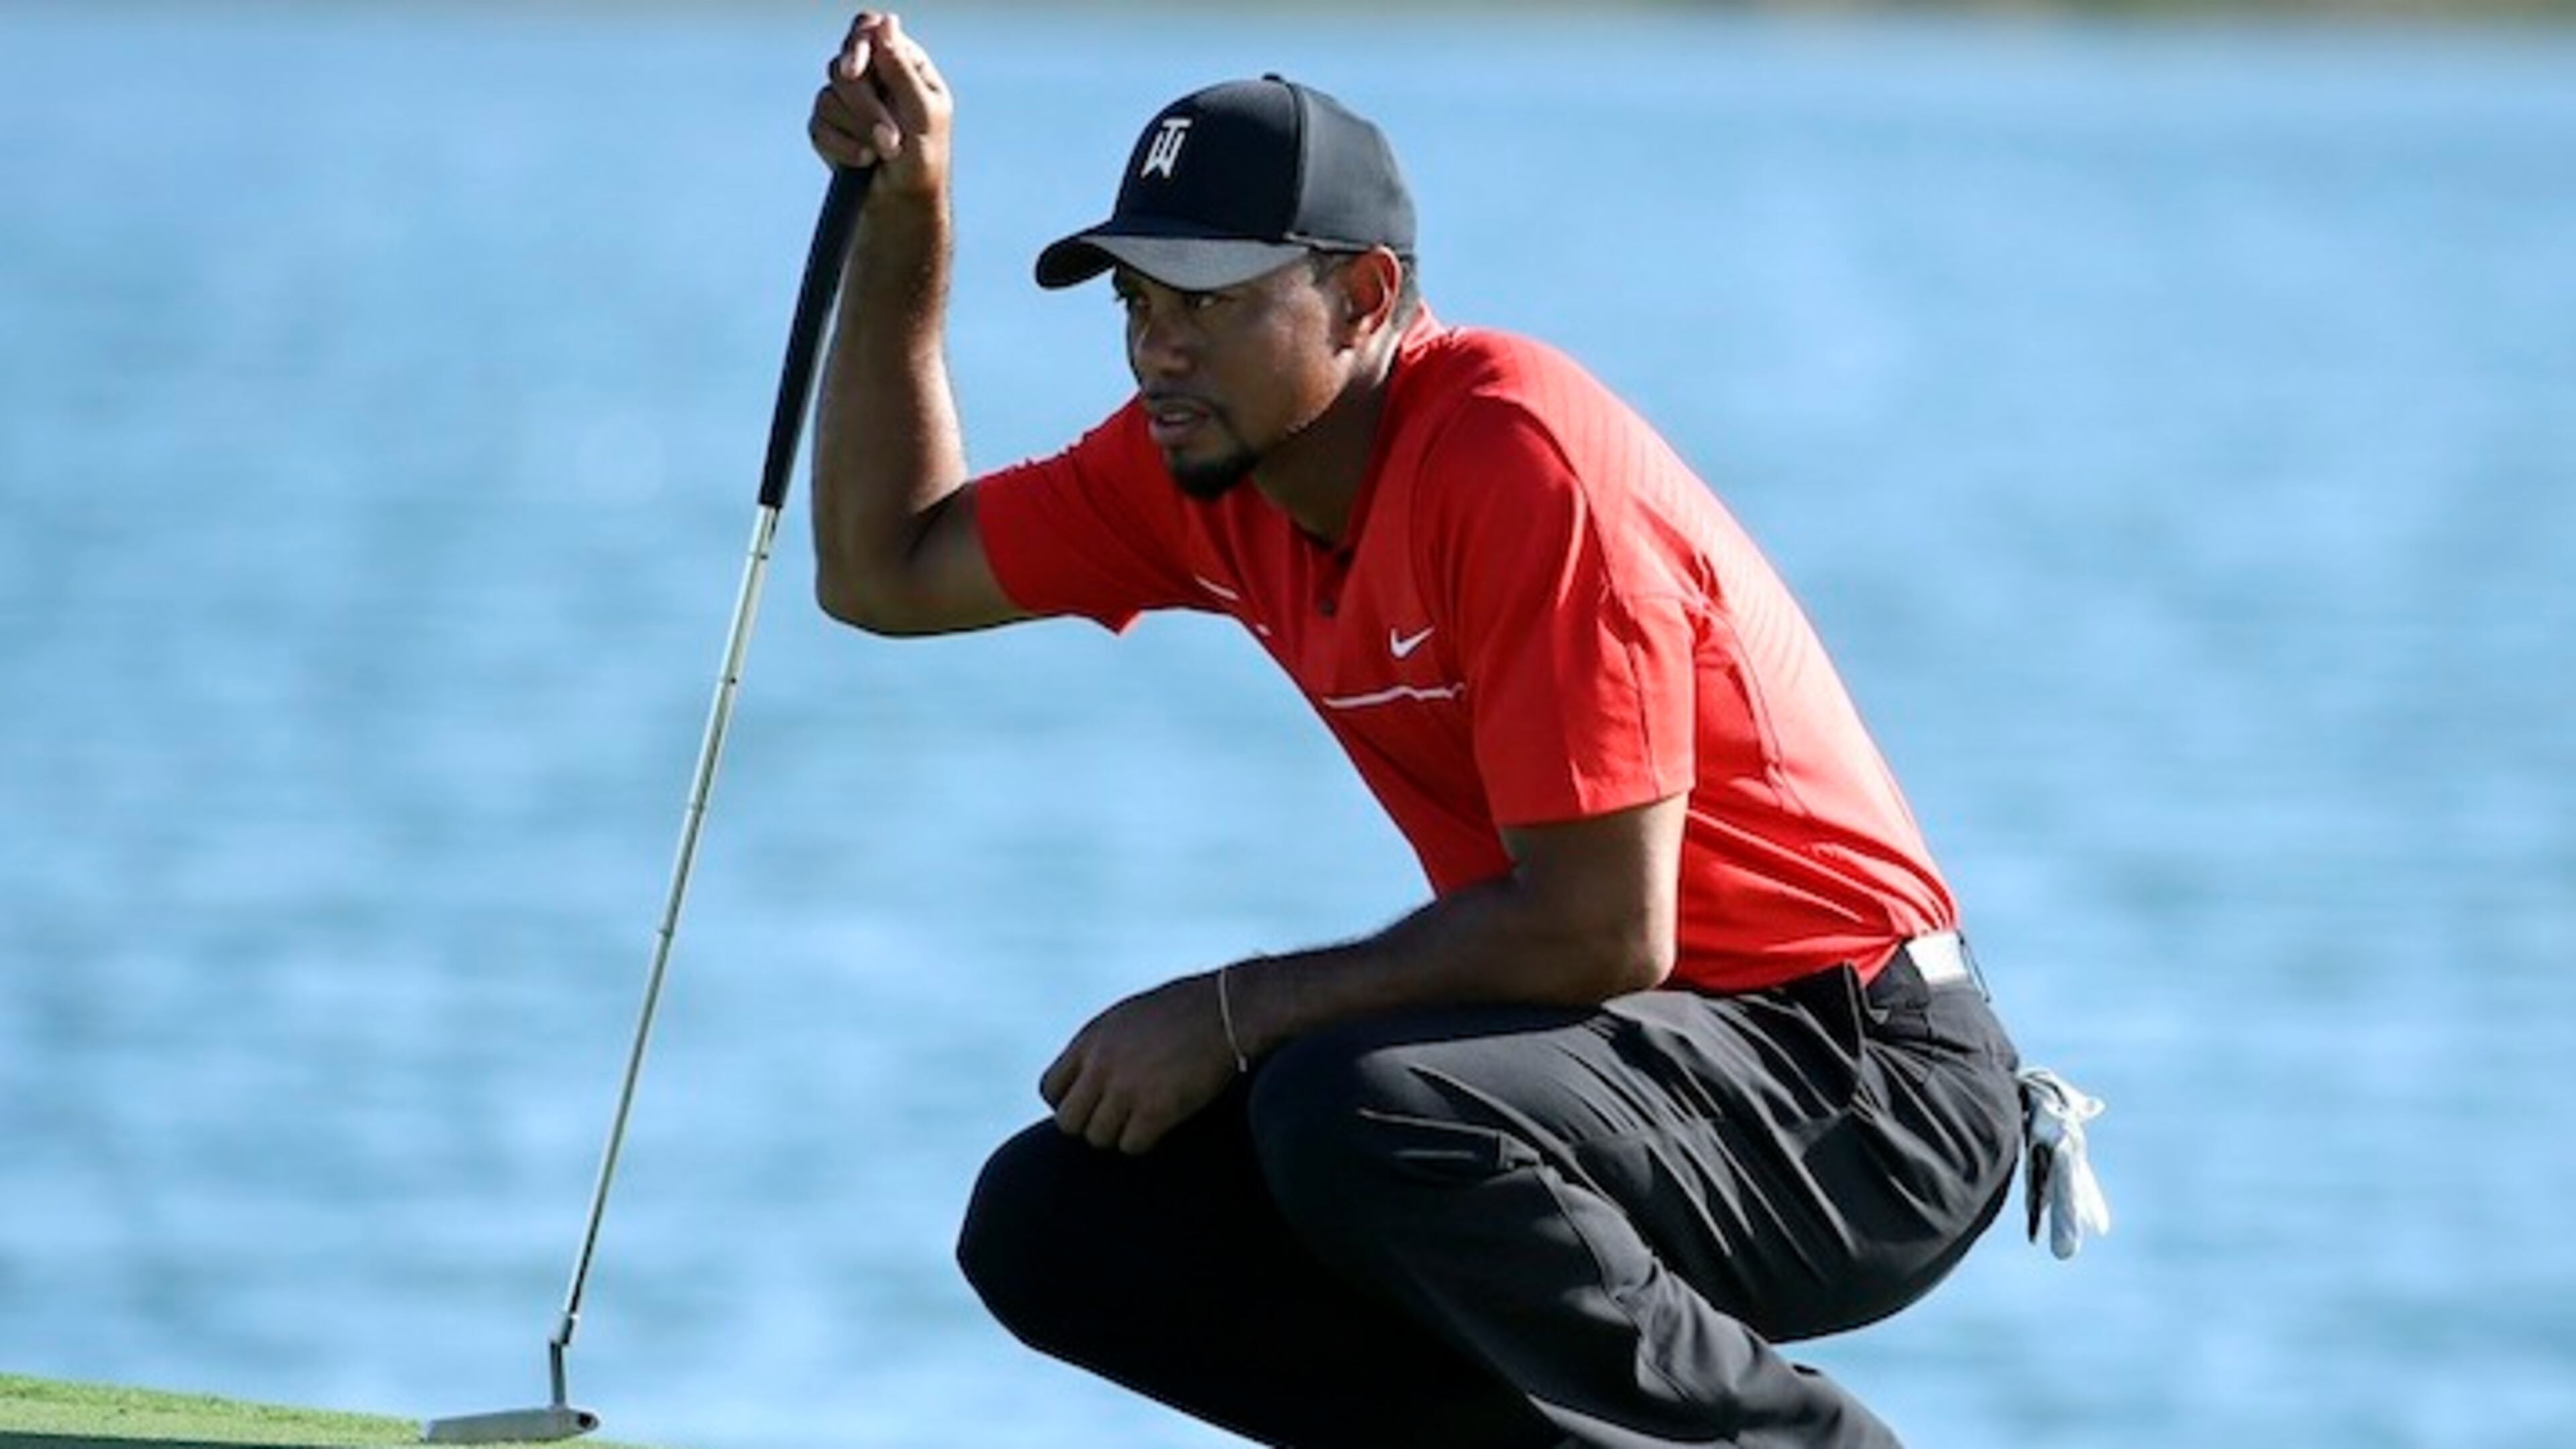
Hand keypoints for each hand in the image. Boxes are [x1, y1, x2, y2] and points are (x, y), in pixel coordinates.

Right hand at [809, 12, 950, 196]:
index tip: (854, 70)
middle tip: (890, 140)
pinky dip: (843, 147)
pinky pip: (818, 124)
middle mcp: (871, 76)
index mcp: (901, 63)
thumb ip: (901, 69)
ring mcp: (846, 100)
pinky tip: (864, 161)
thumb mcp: (922, 113)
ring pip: (828, 96)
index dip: (857, 44)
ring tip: (884, 153)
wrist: (903, 203)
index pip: (869, 29)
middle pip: (843, 65)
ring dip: (859, 131)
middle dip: (865, 107)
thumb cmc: (924, 159)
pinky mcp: (827, 125)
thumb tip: (887, 23)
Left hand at [1040, 972, 1242, 1154]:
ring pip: (1098, 1137)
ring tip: (1141, 1122)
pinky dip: (1143, 1142)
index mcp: (1091, 1039)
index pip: (1050, 1089)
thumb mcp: (1129, 1017)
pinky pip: (1131, 1145)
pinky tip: (1160, 1126)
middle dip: (1089, 1125)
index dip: (1069, 1104)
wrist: (1229, 1008)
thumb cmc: (1186, 1010)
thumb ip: (1103, 1046)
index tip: (1092, 1105)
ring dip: (1118, 1135)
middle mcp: (1101, 1064)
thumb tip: (1088, 1076)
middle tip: (1115, 1120)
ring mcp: (1126, 1088)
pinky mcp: (1156, 1109)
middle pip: (1068, 1121)